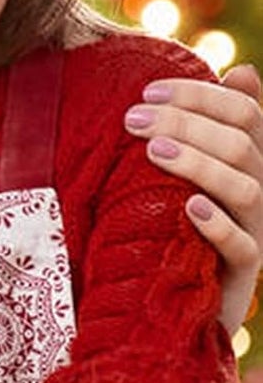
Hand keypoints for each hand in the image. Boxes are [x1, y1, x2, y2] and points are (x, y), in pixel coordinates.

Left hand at [125, 65, 262, 330]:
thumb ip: (206, 130)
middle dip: (187, 123)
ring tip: (152, 150)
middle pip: (241, 145)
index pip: (245, 113)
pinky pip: (244, 248)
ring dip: (199, 164)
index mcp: (247, 164)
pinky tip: (190, 207)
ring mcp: (254, 234)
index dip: (202, 97)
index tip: (147, 91)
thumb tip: (247, 71)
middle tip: (132, 119)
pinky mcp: (239, 276)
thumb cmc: (169, 231)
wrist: (171, 311)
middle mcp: (258, 194)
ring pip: (248, 189)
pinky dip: (219, 225)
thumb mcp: (177, 178)